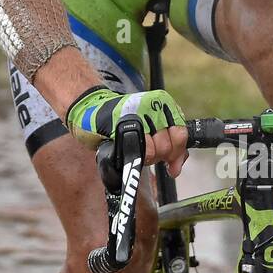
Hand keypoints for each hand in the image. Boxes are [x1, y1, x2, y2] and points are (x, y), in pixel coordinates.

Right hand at [66, 86, 188, 175]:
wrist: (91, 110)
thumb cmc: (122, 122)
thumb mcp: (151, 129)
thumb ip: (170, 147)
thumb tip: (176, 169)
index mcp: (163, 103)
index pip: (181, 134)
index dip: (176, 153)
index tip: (169, 163)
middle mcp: (154, 105)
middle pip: (169, 145)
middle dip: (159, 156)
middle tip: (147, 152)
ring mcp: (139, 113)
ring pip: (156, 149)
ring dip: (146, 157)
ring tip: (136, 148)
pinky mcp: (124, 123)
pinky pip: (139, 150)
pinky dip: (135, 155)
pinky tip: (128, 149)